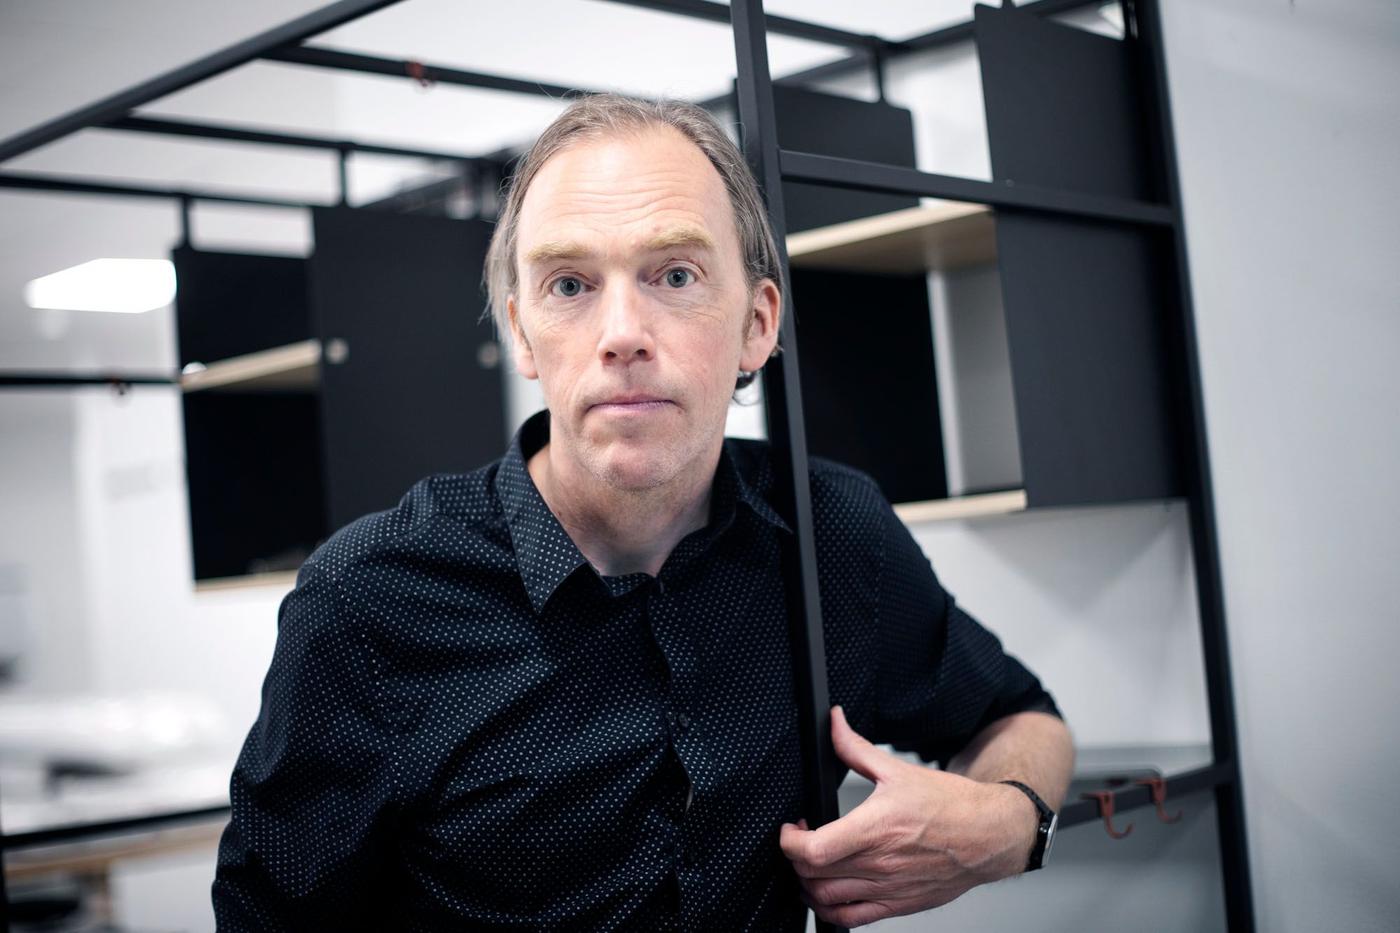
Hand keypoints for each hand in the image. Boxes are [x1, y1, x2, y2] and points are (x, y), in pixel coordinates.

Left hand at [778, 706, 1037, 927]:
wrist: (988, 834)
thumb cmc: (950, 805)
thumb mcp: (897, 769)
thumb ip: (856, 748)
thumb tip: (834, 723)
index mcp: (876, 828)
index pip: (814, 850)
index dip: (790, 841)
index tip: (791, 829)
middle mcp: (879, 864)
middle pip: (812, 874)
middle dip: (795, 856)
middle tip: (802, 838)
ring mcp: (887, 889)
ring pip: (826, 899)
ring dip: (808, 883)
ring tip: (813, 863)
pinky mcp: (897, 905)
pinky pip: (850, 919)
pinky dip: (830, 910)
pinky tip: (829, 892)